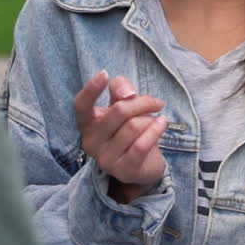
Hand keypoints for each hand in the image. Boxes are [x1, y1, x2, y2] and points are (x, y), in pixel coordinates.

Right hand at [74, 71, 167, 202]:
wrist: (143, 164)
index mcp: (87, 124)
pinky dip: (156, 130)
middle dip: (143, 102)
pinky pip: (142, 144)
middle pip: (119, 110)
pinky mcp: (124, 170)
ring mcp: (105, 159)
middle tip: (157, 103)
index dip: (90, 89)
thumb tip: (127, 94)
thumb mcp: (124, 104)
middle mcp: (91, 142)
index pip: (81, 105)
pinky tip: (162, 123)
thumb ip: (121, 89)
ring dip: (150, 119)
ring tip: (155, 121)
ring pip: (134, 126)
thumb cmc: (130, 129)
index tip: (104, 74)